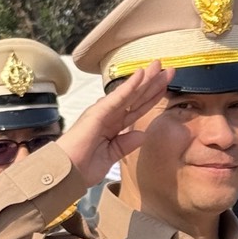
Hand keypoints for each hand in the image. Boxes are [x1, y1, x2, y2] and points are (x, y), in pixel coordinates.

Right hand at [55, 60, 174, 184]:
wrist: (66, 174)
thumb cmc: (83, 167)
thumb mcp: (111, 156)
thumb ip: (126, 144)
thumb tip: (142, 134)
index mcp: (113, 126)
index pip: (137, 108)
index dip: (152, 97)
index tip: (166, 86)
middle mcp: (109, 115)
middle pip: (136, 97)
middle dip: (153, 83)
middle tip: (170, 69)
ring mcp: (103, 112)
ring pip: (130, 93)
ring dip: (145, 79)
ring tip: (159, 64)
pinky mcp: (98, 113)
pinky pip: (118, 97)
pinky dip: (130, 86)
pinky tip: (141, 75)